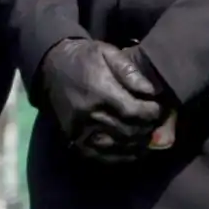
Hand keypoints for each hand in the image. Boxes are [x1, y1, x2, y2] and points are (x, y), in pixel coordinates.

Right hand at [39, 39, 165, 163]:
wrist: (50, 67)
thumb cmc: (84, 58)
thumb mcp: (107, 52)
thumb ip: (130, 71)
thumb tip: (153, 92)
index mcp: (100, 91)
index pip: (135, 112)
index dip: (152, 113)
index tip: (158, 108)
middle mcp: (89, 114)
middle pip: (129, 131)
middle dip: (147, 128)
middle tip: (154, 122)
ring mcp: (79, 129)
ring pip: (117, 146)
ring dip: (136, 143)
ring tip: (146, 135)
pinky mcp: (73, 138)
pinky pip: (100, 155)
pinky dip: (119, 156)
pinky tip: (131, 150)